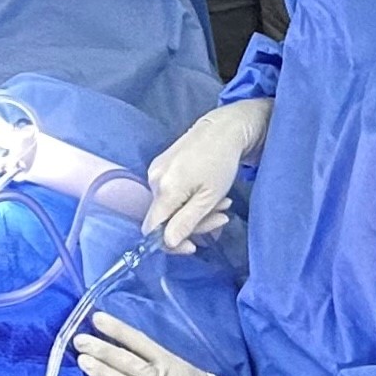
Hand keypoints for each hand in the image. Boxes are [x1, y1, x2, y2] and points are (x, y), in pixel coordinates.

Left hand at [73, 316, 355, 375]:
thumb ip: (179, 375)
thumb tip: (158, 369)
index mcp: (179, 367)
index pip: (143, 344)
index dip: (119, 331)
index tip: (99, 319)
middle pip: (128, 361)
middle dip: (102, 348)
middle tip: (79, 338)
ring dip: (102, 370)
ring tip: (82, 359)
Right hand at [142, 97, 271, 249]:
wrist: (222, 129)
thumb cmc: (221, 163)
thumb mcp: (209, 198)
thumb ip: (186, 221)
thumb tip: (167, 243)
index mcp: (165, 189)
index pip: (152, 228)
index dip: (169, 243)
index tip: (193, 246)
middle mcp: (154, 179)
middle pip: (165, 218)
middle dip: (195, 224)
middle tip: (222, 217)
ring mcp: (156, 170)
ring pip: (170, 206)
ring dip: (196, 211)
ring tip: (223, 203)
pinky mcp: (161, 165)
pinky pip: (171, 192)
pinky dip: (190, 198)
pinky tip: (208, 193)